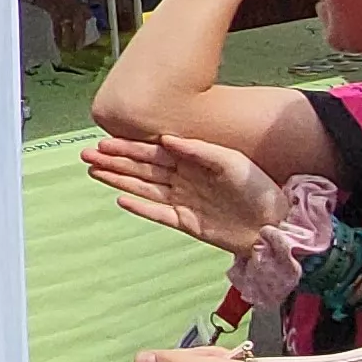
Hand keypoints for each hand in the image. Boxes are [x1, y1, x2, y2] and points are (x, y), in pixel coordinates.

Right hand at [83, 134, 287, 253]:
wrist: (275, 222)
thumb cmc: (259, 187)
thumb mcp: (231, 161)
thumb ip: (199, 150)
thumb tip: (167, 139)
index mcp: (193, 161)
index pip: (153, 152)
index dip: (128, 148)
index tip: (105, 142)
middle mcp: (183, 179)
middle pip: (142, 169)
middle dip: (115, 161)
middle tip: (87, 155)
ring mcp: (183, 201)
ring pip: (143, 188)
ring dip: (119, 180)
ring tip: (94, 172)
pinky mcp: (186, 222)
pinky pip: (157, 213)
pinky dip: (139, 207)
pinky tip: (120, 199)